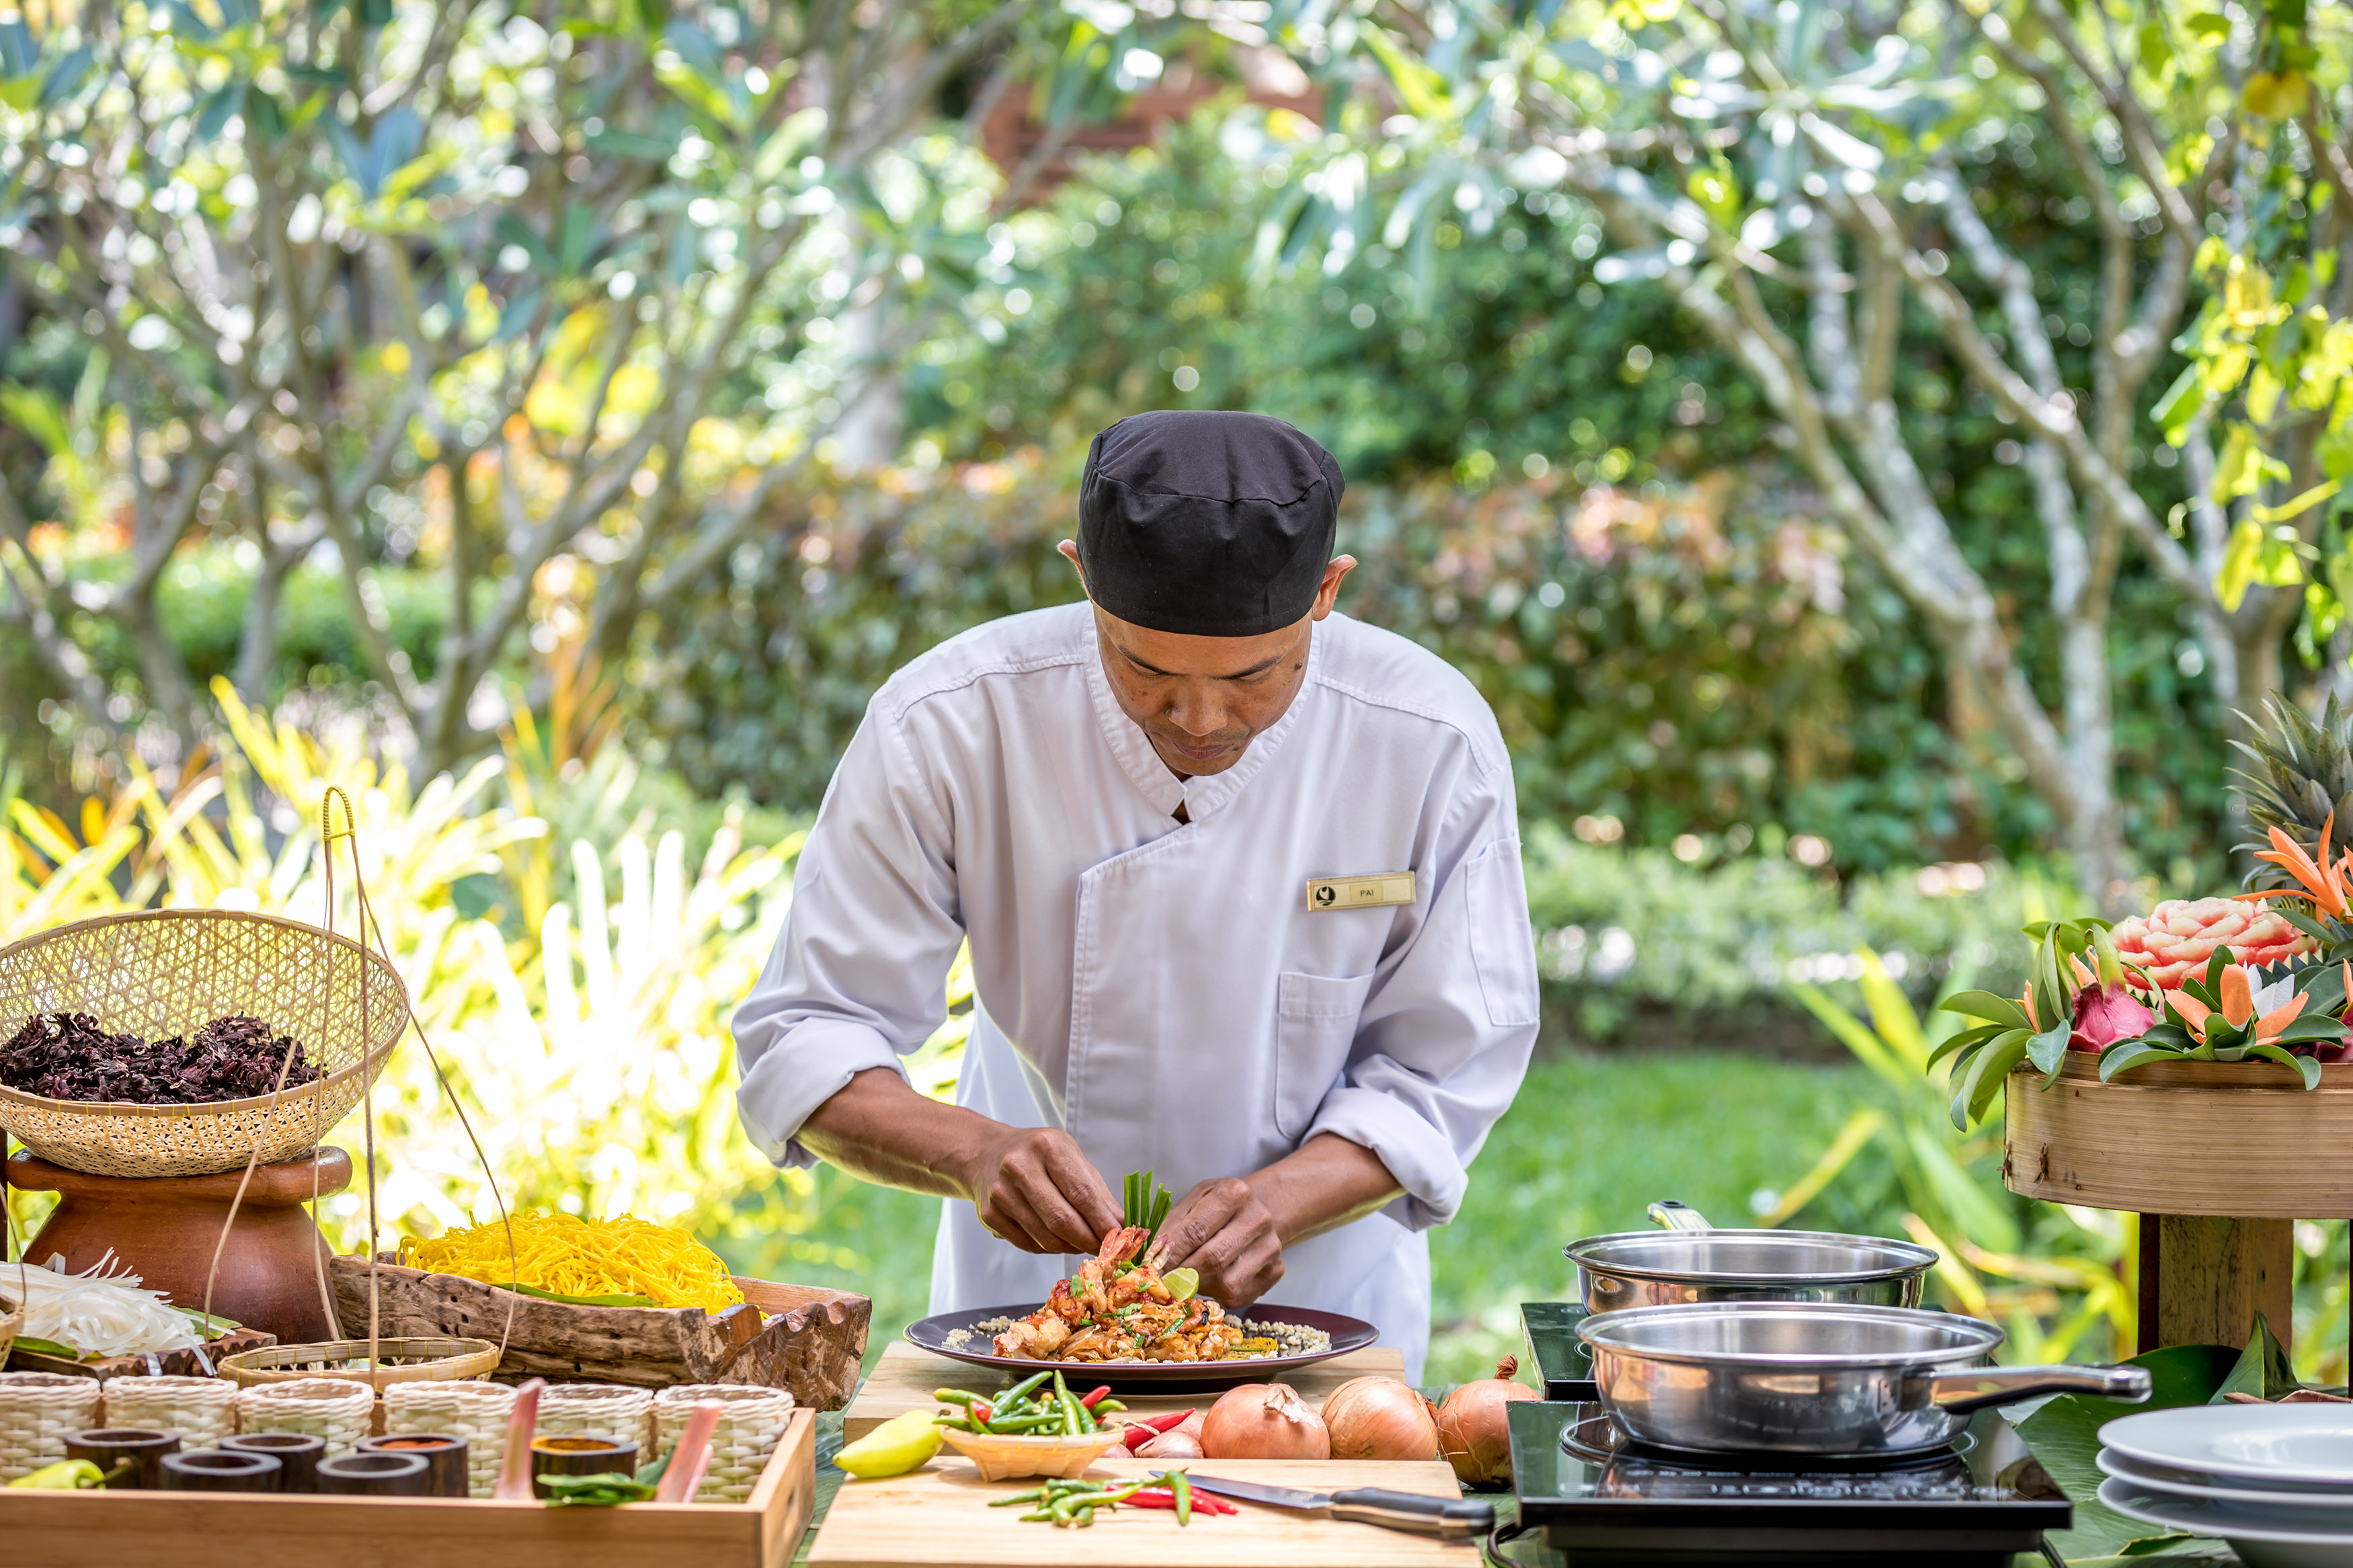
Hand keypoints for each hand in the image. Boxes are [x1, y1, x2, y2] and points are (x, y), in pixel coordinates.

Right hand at [957, 1125, 1121, 1255]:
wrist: (985, 1154)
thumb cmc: (1036, 1154)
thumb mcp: (1070, 1156)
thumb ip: (1096, 1190)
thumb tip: (1120, 1223)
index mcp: (1047, 1146)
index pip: (1082, 1193)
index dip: (1102, 1221)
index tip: (1119, 1237)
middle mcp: (1020, 1167)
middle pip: (1063, 1220)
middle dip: (1089, 1240)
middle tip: (1104, 1248)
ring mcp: (1001, 1193)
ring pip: (1046, 1238)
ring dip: (1071, 1247)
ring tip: (1082, 1242)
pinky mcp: (990, 1216)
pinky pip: (1029, 1244)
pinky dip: (1050, 1248)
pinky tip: (1058, 1239)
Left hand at [1155, 1177, 1284, 1309]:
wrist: (1255, 1212)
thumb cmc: (1215, 1209)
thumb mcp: (1191, 1204)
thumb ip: (1171, 1229)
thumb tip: (1152, 1261)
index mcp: (1234, 1193)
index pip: (1195, 1231)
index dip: (1171, 1255)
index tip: (1152, 1269)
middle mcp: (1258, 1218)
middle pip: (1213, 1258)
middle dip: (1182, 1275)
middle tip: (1164, 1283)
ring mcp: (1271, 1246)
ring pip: (1227, 1283)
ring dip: (1201, 1287)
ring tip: (1190, 1277)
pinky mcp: (1276, 1270)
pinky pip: (1239, 1296)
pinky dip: (1217, 1294)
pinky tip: (1213, 1279)